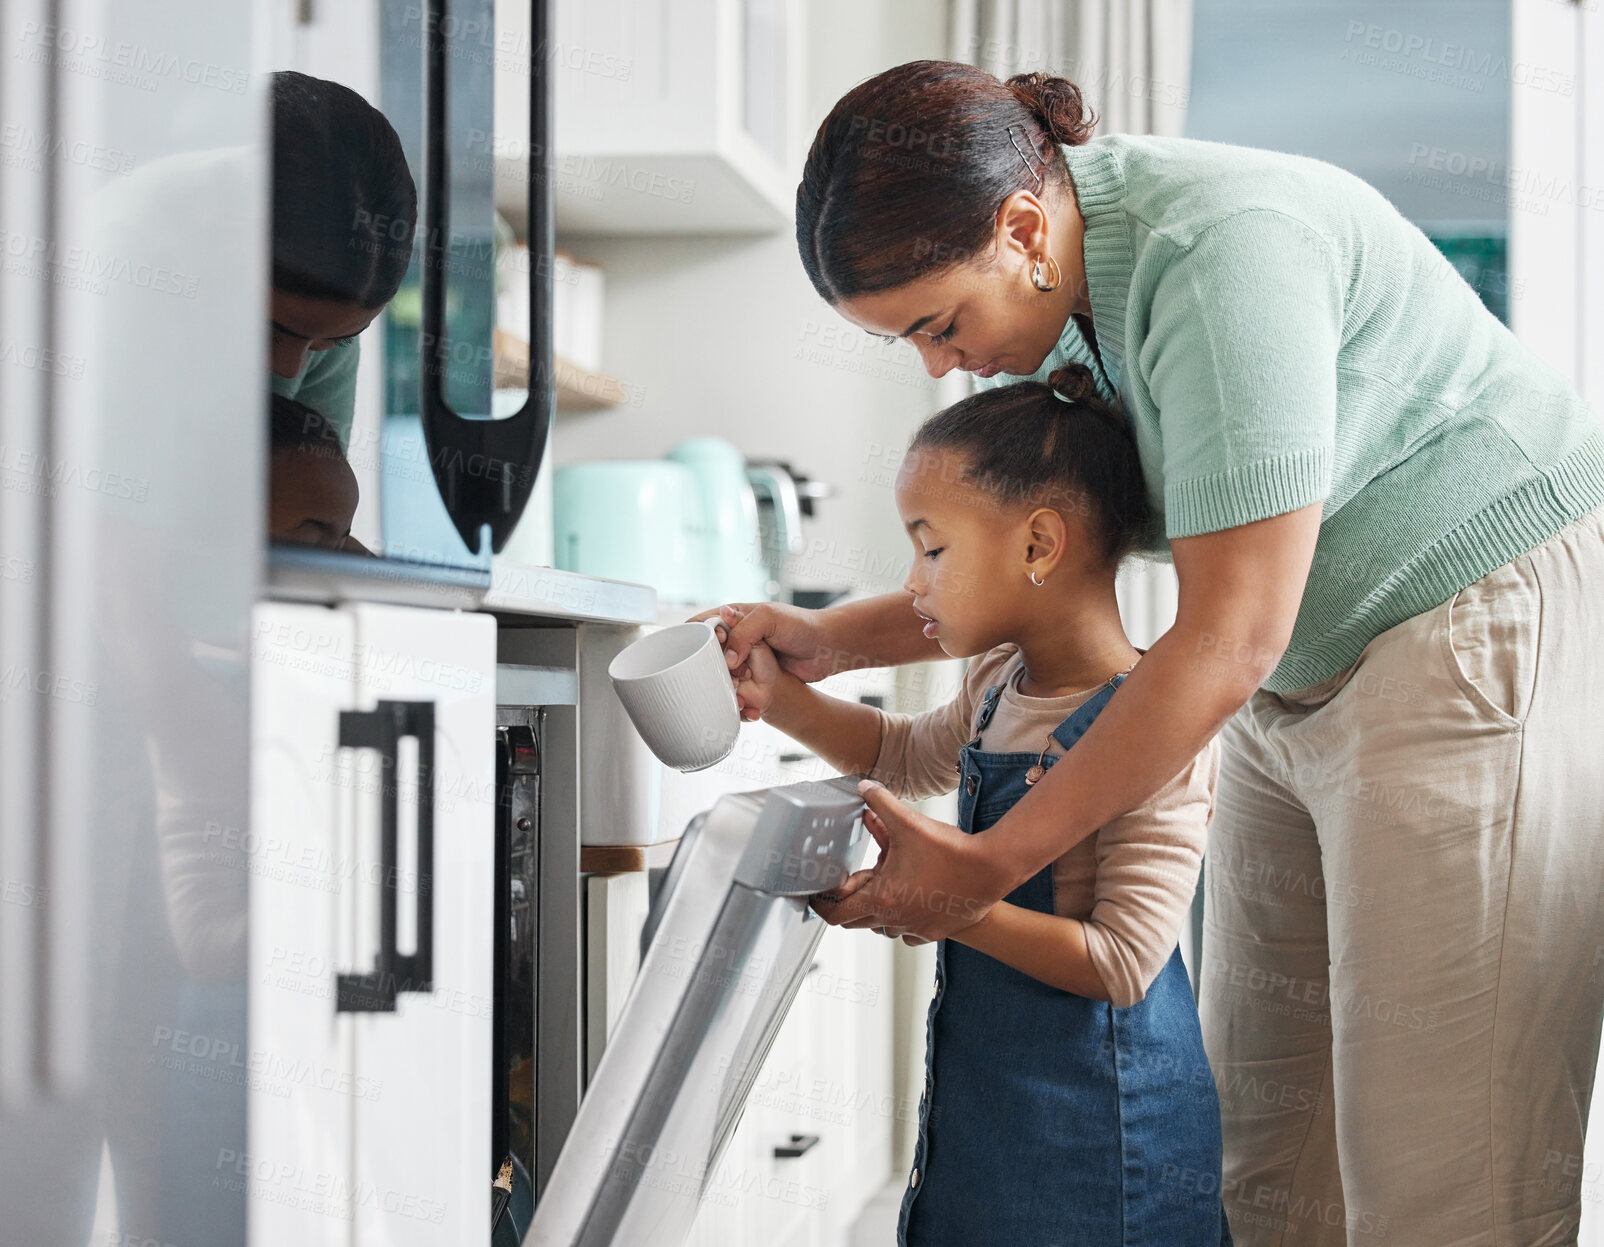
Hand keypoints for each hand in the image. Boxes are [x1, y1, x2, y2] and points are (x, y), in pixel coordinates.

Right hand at [689, 602, 842, 715]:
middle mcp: (736, 637)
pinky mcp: (754, 676)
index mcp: (734, 616)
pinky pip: (738, 688)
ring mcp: (744, 657)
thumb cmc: (802, 626)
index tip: (709, 653)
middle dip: (711, 668)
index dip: (698, 639)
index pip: (700, 625)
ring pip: (721, 674)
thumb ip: (743, 633)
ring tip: (739, 693)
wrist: (828, 648)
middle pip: (707, 654)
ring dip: (725, 686)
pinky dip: (738, 697)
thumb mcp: (769, 619)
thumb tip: (727, 658)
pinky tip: (744, 705)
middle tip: (728, 677)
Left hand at [810, 780, 1012, 941]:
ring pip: (881, 926)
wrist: (992, 868)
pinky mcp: (934, 931)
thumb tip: (864, 787)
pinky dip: (900, 918)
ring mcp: (915, 929)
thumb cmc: (952, 851)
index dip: (823, 903)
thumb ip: (881, 802)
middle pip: (855, 921)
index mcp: (882, 897)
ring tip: (885, 881)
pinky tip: (910, 896)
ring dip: (876, 908)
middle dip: (850, 900)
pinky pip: (906, 933)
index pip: (836, 913)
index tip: (820, 893)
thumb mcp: (909, 821)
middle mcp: (895, 920)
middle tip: (854, 880)